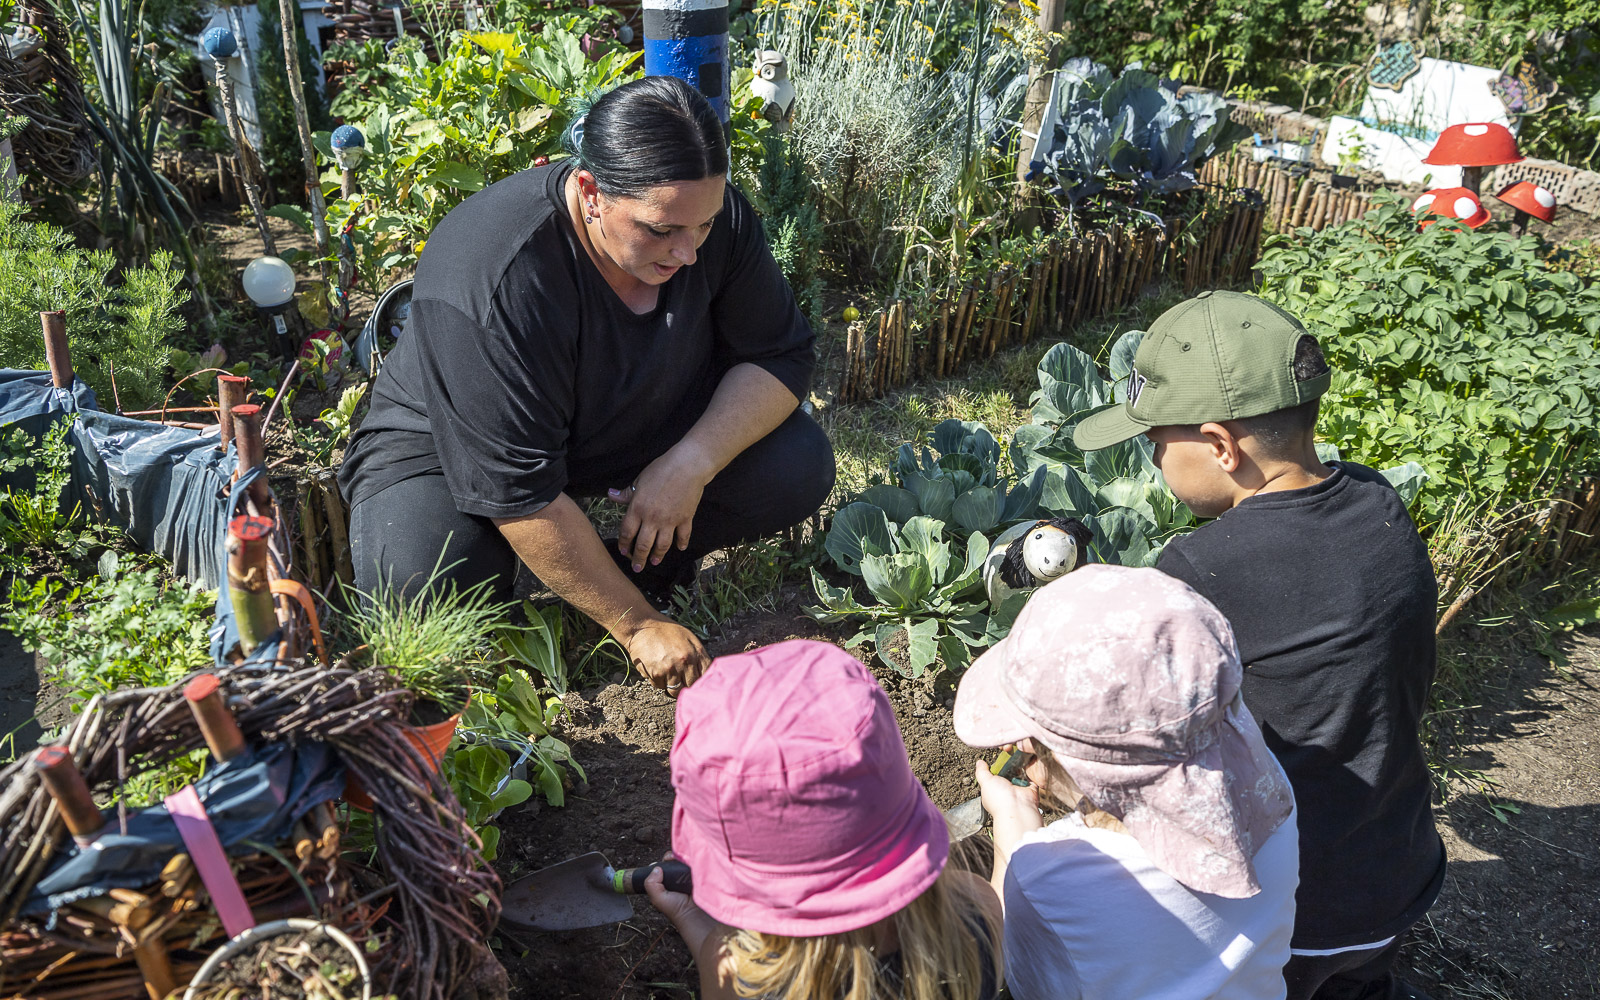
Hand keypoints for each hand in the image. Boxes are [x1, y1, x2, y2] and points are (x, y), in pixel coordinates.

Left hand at [612, 446, 712, 571]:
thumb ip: (626, 493)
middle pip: (643, 545)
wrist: (687, 467)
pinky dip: (682, 543)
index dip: (624, 544)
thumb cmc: (661, 470)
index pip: (627, 532)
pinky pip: (683, 535)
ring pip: (662, 545)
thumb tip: (611, 495)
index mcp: (638, 509)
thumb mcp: (639, 480)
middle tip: (637, 568)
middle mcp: (652, 519)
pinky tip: (680, 548)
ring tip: (655, 562)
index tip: (624, 552)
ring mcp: (670, 521)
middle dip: (639, 559)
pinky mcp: (686, 519)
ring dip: (658, 555)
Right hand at [622, 618, 709, 691]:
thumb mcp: (689, 638)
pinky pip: (660, 687)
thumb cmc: (665, 631)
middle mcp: (685, 662)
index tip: (697, 682)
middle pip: (691, 686)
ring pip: (676, 691)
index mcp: (696, 653)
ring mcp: (670, 669)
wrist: (642, 626)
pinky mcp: (656, 674)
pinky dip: (659, 682)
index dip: (702, 681)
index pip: (706, 676)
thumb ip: (698, 655)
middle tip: (681, 680)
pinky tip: (656, 669)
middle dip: (687, 685)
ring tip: (668, 674)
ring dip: (673, 686)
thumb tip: (706, 673)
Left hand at [644, 851, 700, 927]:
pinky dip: (698, 862)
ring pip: (689, 860)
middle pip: (678, 859)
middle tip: (679, 859)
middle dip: (678, 856)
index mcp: (668, 880)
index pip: (666, 863)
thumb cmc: (677, 910)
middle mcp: (679, 876)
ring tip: (688, 861)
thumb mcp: (658, 898)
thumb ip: (651, 884)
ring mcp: (692, 875)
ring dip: (689, 858)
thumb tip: (657, 869)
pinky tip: (696, 863)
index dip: (667, 859)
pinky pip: (699, 863)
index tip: (669, 859)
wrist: (695, 915)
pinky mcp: (702, 874)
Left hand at [974, 754, 1041, 855]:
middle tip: (1009, 753)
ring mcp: (1018, 790)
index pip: (993, 777)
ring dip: (1019, 766)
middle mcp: (1006, 791)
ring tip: (1018, 756)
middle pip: (1007, 773)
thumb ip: (982, 772)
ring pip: (1019, 773)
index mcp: (993, 791)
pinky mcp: (1030, 788)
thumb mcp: (986, 782)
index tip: (998, 757)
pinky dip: (1029, 770)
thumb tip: (979, 762)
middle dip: (1008, 765)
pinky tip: (1027, 761)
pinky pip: (1030, 776)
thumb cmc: (999, 798)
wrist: (1018, 809)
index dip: (995, 768)